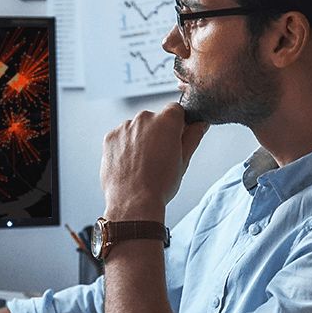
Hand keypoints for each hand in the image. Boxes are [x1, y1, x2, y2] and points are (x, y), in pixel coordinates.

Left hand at [100, 103, 207, 219]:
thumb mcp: (184, 160)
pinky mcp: (110, 137)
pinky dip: (125, 147)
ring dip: (140, 140)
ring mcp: (125, 127)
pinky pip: (121, 137)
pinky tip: (130, 165)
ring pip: (137, 129)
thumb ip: (193, 137)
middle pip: (154, 119)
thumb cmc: (160, 184)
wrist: (133, 202)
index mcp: (167, 120)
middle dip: (158, 133)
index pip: (176, 110)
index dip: (178, 124)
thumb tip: (201, 124)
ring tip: (142, 165)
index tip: (176, 139)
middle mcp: (144, 118)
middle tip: (159, 157)